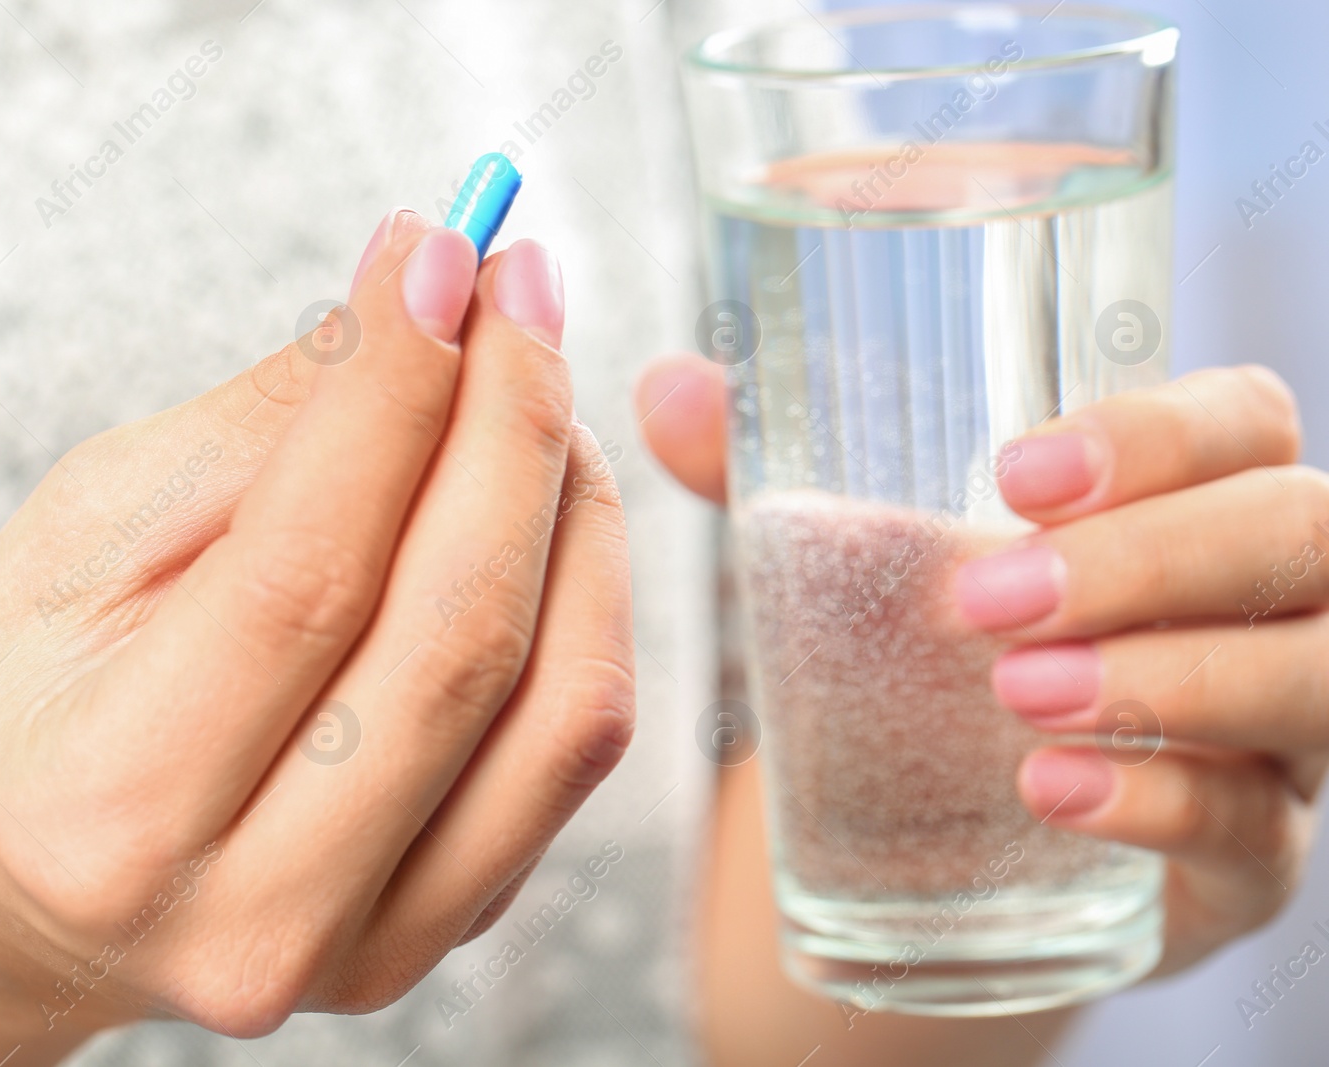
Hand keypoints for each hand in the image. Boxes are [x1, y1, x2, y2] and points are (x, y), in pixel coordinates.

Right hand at [0, 211, 633, 1064]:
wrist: (10, 888)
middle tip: (517, 292)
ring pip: (561, 703)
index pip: (307, 566)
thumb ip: (263, 430)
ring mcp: (368, 948)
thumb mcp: (81, 538)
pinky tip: (543, 507)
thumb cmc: (16, 704)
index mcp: (116, 808)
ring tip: (533, 390)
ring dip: (575, 508)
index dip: (395, 387)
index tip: (440, 254)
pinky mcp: (440, 935)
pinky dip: (588, 602)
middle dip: (513, 424)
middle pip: (457, 635)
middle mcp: (257, 914)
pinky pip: (572, 752)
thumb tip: (418, 306)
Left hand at [635, 355, 1318, 976]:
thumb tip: (665, 385)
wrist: (934, 838)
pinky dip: (1159, 800)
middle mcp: (1265, 604)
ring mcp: (1275, 735)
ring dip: (1167, 678)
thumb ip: (772, 473)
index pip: (1242, 424)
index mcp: (1188, 499)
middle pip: (1299, 536)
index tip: (1018, 473)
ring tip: (1018, 694)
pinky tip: (1050, 792)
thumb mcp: (859, 562)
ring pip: (1310, 677)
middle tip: (986, 598)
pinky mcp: (1249, 859)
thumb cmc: (920, 663)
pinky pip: (1256, 827)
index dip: (1160, 433)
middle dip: (1149, 559)